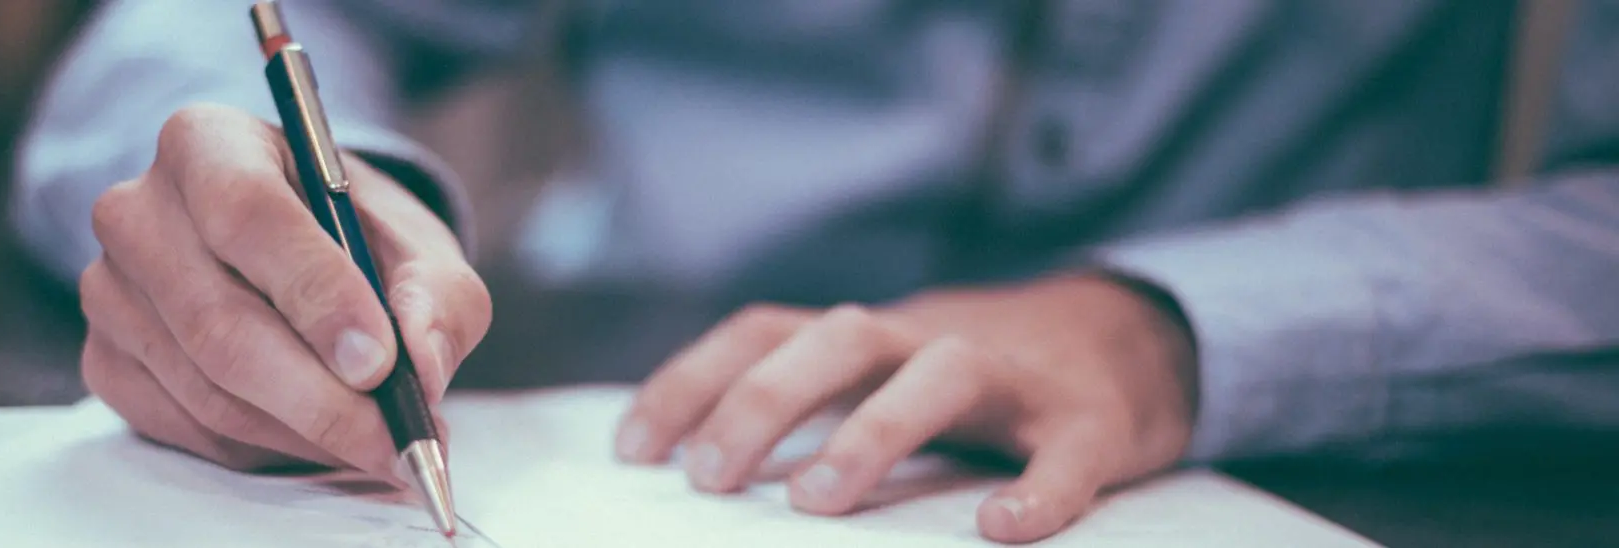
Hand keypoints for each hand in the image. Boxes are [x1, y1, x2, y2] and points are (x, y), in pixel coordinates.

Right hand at [78, 104, 490, 477]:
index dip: (315, 293)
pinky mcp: (105, 361)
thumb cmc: (354, 238)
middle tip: (395, 440)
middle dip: (320, 398)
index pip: (247, 214)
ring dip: (304, 433)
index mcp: (207, 143)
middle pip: (219, 322)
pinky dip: (266, 448)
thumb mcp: (417, 246)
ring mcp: (110, 291)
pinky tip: (318, 438)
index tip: (379, 361)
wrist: (296, 254)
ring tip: (378, 444)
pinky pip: (187, 427)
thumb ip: (436, 296)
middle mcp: (138, 210)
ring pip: (207, 389)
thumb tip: (421, 365)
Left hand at [615, 273, 1196, 542]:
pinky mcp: (1092, 421)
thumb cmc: (977, 381)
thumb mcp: (883, 376)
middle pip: (839, 338)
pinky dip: (1038, 489)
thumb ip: (811, 409)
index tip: (633, 450)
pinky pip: (1066, 452)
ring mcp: (1015, 376)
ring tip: (818, 501)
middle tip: (709, 479)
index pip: (764, 332)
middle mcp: (930, 340)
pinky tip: (1002, 528)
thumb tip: (703, 472)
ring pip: (942, 374)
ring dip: (873, 430)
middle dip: (764, 401)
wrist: (1133, 338)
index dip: (692, 381)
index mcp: (870, 338)